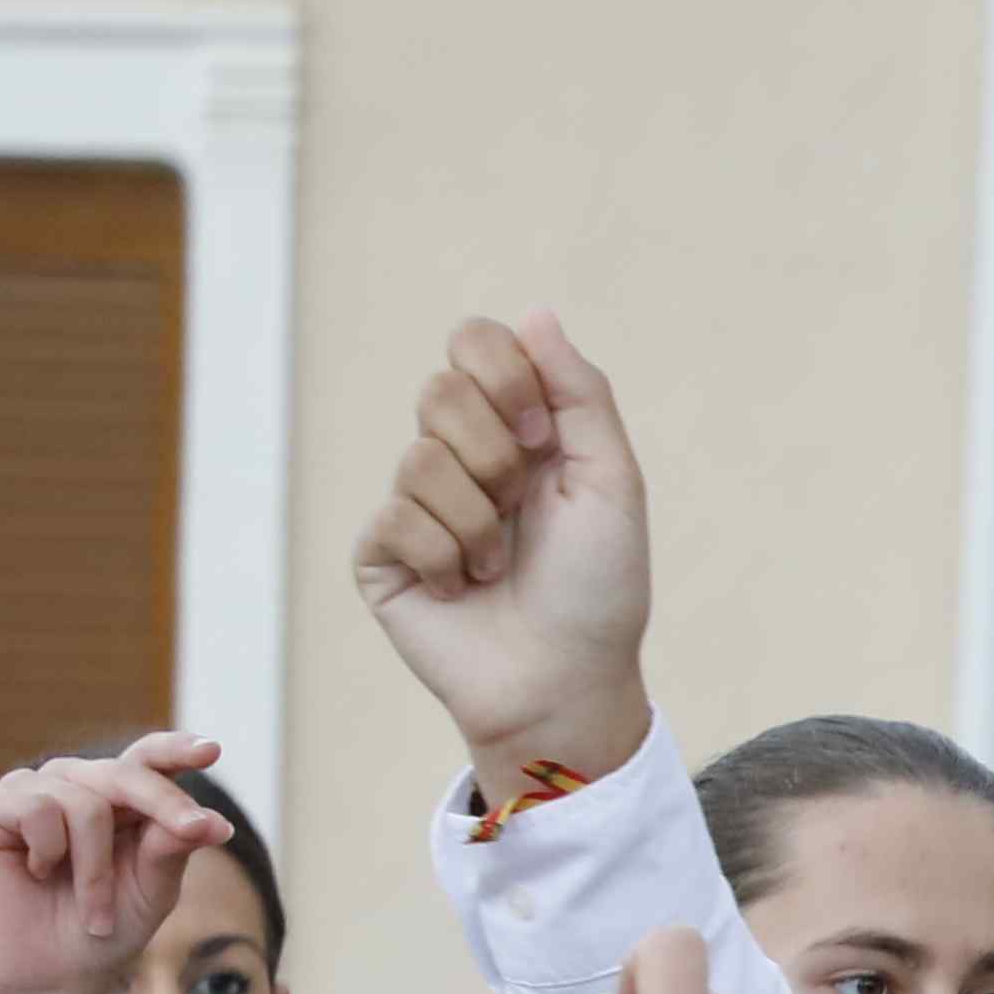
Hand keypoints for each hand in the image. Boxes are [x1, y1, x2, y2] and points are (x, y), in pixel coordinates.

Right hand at [0, 733, 228, 993]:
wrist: (46, 981)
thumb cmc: (101, 933)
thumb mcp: (151, 891)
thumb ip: (173, 848)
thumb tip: (213, 820)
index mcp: (116, 798)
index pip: (147, 759)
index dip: (176, 750)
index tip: (212, 752)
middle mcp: (71, 784)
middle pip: (124, 774)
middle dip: (161, 808)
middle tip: (192, 832)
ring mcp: (27, 791)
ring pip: (83, 801)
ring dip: (96, 867)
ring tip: (94, 909)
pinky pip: (36, 808)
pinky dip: (49, 851)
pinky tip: (36, 874)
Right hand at [352, 314, 657, 797]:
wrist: (567, 681)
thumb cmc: (600, 588)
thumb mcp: (611, 479)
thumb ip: (579, 392)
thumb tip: (535, 312)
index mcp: (514, 427)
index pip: (474, 342)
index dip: (504, 377)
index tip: (542, 434)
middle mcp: (459, 455)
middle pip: (440, 390)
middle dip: (496, 455)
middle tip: (523, 505)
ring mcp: (415, 502)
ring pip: (419, 460)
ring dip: (480, 522)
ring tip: (500, 566)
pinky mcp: (382, 553)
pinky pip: (396, 517)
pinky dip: (446, 557)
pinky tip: (462, 590)